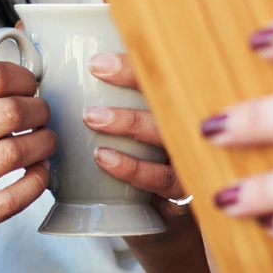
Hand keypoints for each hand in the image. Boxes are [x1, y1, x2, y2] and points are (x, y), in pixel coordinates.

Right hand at [0, 22, 54, 251]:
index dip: (20, 76)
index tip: (30, 83)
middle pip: (5, 114)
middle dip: (38, 109)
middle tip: (43, 111)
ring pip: (11, 155)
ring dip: (43, 143)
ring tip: (46, 138)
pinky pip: (9, 200)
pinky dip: (35, 182)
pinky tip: (39, 170)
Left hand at [85, 52, 191, 218]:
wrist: (172, 213)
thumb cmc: (150, 159)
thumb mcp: (147, 125)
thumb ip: (126, 100)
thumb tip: (75, 74)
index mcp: (189, 104)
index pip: (169, 71)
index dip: (137, 61)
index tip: (101, 59)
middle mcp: (197, 127)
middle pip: (174, 93)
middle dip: (137, 77)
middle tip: (98, 70)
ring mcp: (195, 159)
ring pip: (168, 136)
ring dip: (130, 123)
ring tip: (92, 117)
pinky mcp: (188, 191)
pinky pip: (163, 179)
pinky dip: (134, 168)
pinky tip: (106, 160)